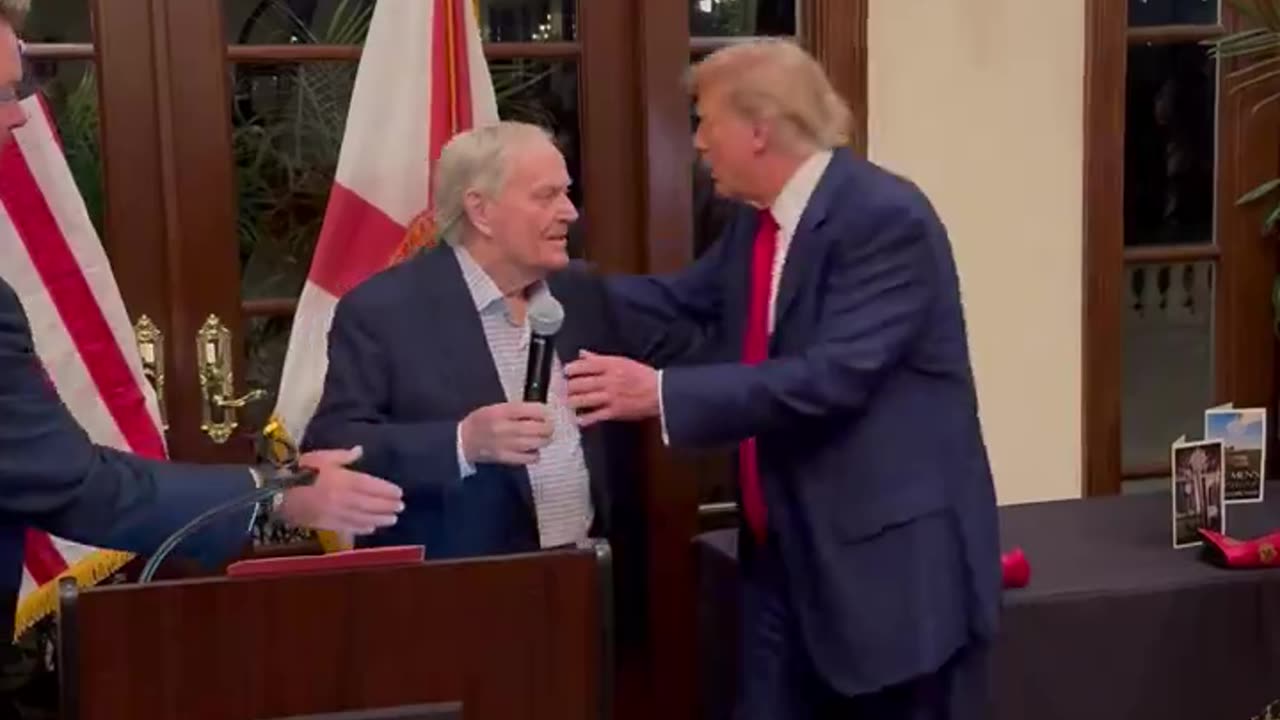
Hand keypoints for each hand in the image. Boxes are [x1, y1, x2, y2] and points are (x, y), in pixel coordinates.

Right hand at [277, 447, 403, 534]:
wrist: (277, 492)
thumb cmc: (300, 470)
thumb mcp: (322, 457)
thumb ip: (343, 456)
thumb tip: (360, 450)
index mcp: (344, 479)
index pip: (371, 485)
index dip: (386, 490)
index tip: (399, 493)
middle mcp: (344, 498)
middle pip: (371, 503)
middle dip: (387, 505)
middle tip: (401, 507)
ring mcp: (336, 513)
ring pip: (363, 517)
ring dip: (380, 518)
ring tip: (393, 519)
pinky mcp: (327, 524)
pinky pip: (348, 527)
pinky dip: (361, 527)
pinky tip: (371, 528)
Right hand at [460, 402, 553, 465]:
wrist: (463, 440)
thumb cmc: (480, 421)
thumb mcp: (496, 407)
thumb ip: (517, 409)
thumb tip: (540, 412)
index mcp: (503, 411)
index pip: (534, 410)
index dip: (545, 412)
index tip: (546, 413)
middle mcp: (506, 427)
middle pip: (539, 428)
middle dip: (548, 427)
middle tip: (548, 426)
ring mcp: (507, 444)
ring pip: (537, 443)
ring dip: (544, 440)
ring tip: (542, 437)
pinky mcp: (506, 458)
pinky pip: (530, 458)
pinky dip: (535, 454)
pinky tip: (532, 449)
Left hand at [564, 350, 658, 426]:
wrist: (660, 392)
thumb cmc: (642, 376)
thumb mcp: (621, 361)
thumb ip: (599, 359)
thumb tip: (582, 354)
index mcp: (610, 366)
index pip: (584, 365)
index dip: (571, 369)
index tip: (566, 372)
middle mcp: (609, 380)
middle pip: (580, 383)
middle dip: (568, 387)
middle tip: (564, 389)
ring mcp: (611, 397)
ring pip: (584, 399)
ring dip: (572, 402)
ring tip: (569, 402)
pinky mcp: (615, 411)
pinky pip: (595, 416)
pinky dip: (585, 419)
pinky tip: (579, 419)